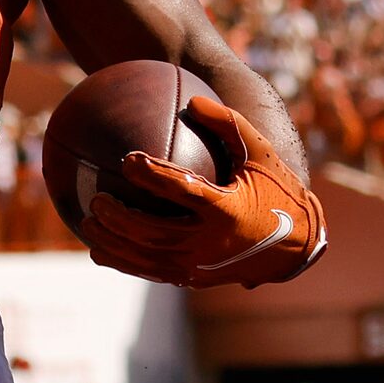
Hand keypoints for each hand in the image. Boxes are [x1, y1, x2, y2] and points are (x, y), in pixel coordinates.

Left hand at [82, 96, 327, 287]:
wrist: (296, 246)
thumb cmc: (276, 190)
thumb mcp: (261, 154)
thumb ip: (230, 125)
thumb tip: (194, 101)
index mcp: (229, 210)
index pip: (185, 192)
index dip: (154, 176)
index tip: (127, 159)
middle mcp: (213, 244)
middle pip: (156, 235)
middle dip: (121, 219)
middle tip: (96, 199)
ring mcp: (203, 267)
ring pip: (148, 260)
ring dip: (114, 244)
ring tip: (87, 223)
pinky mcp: (196, 280)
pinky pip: (153, 273)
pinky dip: (124, 263)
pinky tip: (99, 250)